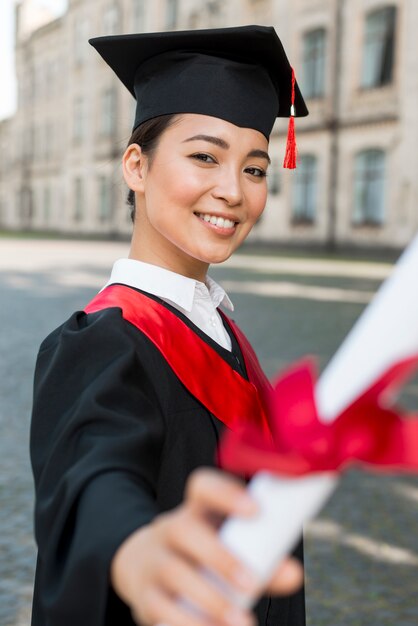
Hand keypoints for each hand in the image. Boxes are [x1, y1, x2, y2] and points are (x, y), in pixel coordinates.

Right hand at [110, 468, 302, 625]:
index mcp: (196, 510)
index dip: (226, 494)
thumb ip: (261, 559)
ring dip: (210, 600)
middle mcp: (171, 529)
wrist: (141, 566)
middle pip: (185, 530)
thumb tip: (293, 574)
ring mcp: (154, 561)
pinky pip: (160, 608)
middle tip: (252, 583)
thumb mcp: (226, 547)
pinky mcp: (145, 596)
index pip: (203, 487)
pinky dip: (188, 624)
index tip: (256, 510)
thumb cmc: (200, 554)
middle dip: (220, 557)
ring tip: (242, 622)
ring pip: (174, 572)